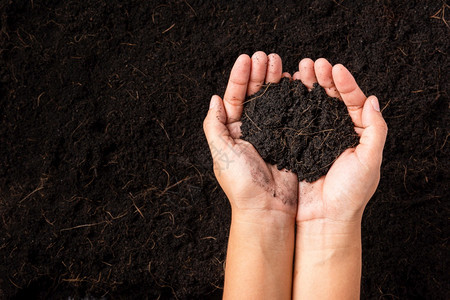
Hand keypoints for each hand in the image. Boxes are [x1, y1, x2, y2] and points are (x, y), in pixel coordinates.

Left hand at [203, 52, 297, 219]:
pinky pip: (289, 114)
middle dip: (259, 74)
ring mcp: (270, 134)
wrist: (268, 210)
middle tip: (267, 56)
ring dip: (274, 81)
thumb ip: (214, 126)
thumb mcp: (222, 153)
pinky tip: (293, 83)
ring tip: (280, 63)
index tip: (246, 58)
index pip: (234, 98)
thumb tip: (214, 99)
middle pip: (254, 95)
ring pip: (272, 101)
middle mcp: (250, 130)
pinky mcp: (288, 140)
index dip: (239, 77)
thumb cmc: (242, 184)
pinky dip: (291, 98)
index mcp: (232, 132)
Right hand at [293, 58, 387, 224]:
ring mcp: (315, 138)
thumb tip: (373, 100)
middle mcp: (336, 132)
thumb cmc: (350, 193)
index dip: (345, 83)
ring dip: (307, 86)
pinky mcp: (298, 145)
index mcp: (357, 134)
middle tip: (312, 63)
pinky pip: (296, 120)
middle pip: (331, 98)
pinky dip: (292, 104)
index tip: (335, 68)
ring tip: (299, 70)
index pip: (353, 101)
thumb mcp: (370, 160)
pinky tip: (287, 91)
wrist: (323, 218)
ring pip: (312, 105)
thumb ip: (375, 130)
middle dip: (323, 79)